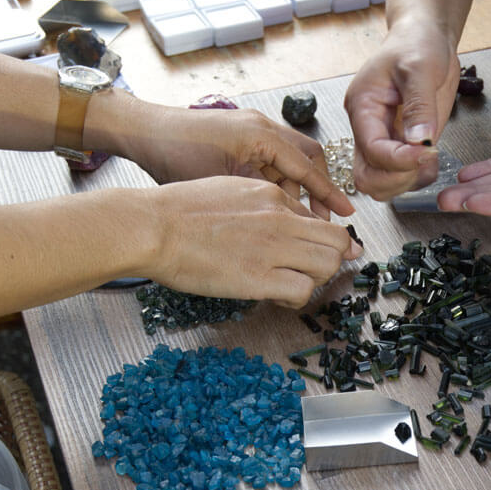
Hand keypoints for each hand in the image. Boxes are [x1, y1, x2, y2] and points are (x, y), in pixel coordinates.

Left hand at [123, 104, 353, 220]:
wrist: (142, 133)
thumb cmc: (174, 157)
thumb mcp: (224, 185)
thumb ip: (262, 198)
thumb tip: (292, 223)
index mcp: (262, 135)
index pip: (308, 167)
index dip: (328, 194)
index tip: (347, 213)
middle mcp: (261, 126)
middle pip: (306, 158)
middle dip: (316, 190)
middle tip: (319, 221)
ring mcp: (249, 128)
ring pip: (287, 160)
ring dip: (292, 188)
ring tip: (288, 218)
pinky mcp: (237, 134)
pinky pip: (268, 159)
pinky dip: (273, 181)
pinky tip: (264, 204)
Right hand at [147, 176, 360, 307]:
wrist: (152, 226)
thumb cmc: (178, 211)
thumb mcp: (229, 191)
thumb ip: (260, 205)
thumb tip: (278, 221)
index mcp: (272, 195)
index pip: (320, 220)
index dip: (322, 242)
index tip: (315, 254)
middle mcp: (280, 218)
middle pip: (337, 241)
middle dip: (331, 259)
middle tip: (311, 272)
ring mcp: (272, 247)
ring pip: (329, 265)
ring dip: (316, 279)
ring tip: (293, 284)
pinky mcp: (259, 277)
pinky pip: (303, 290)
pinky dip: (297, 299)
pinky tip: (278, 297)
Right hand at [344, 25, 459, 199]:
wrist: (424, 38)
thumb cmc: (416, 43)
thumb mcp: (421, 67)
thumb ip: (419, 105)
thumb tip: (419, 140)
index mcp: (363, 106)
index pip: (371, 149)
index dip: (398, 159)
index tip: (426, 151)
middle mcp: (367, 128)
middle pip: (366, 176)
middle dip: (396, 178)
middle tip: (424, 160)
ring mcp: (383, 138)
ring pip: (380, 183)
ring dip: (406, 181)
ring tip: (430, 158)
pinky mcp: (400, 144)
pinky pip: (401, 176)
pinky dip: (417, 177)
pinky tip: (431, 159)